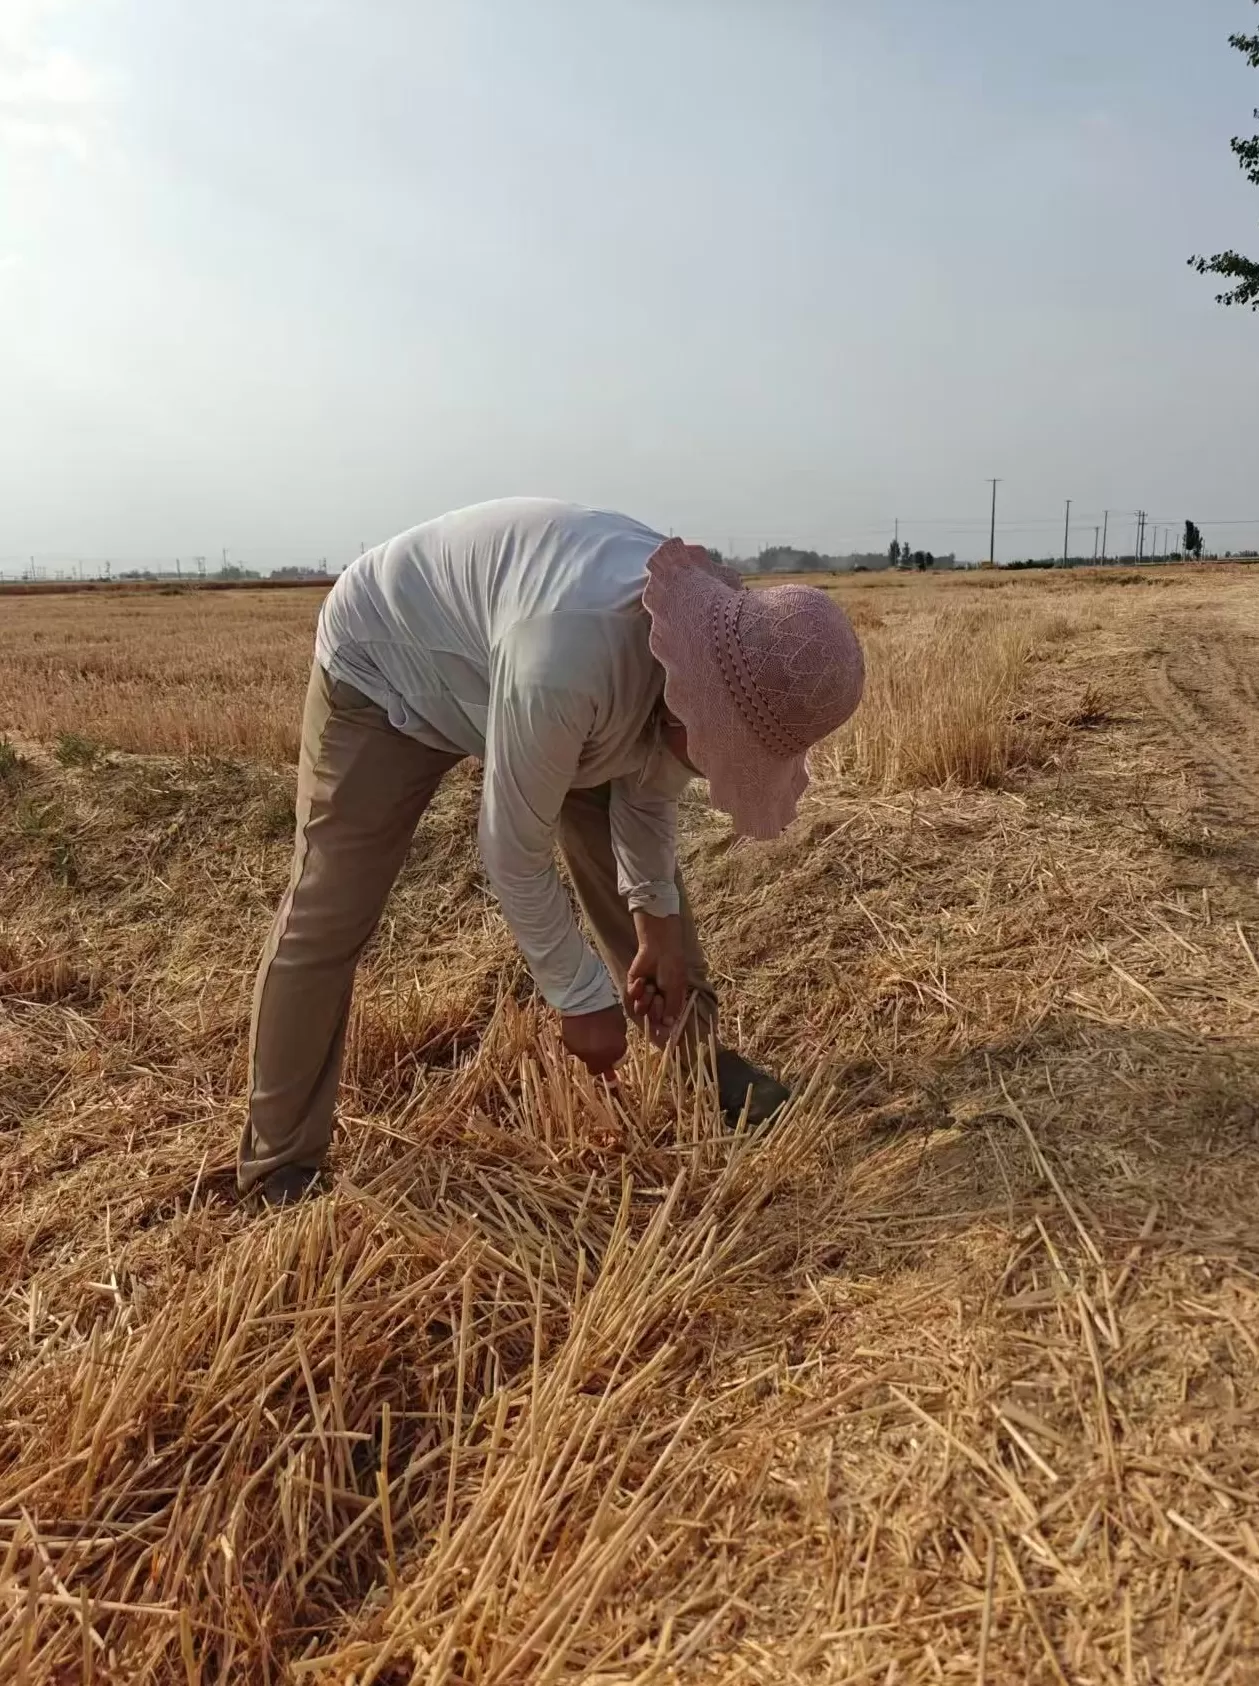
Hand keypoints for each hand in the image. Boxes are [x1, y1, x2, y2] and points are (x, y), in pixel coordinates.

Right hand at [561, 1005, 627, 1076]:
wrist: (585, 1000)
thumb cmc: (607, 1010)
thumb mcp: (620, 1027)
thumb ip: (619, 1044)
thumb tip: (616, 1056)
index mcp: (614, 1051)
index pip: (616, 1064)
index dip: (614, 1059)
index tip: (613, 1053)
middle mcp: (597, 1057)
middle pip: (597, 1069)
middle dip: (600, 1062)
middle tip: (600, 1050)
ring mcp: (581, 1053)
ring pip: (585, 1059)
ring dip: (589, 1052)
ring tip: (589, 1036)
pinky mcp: (569, 1046)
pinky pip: (575, 1050)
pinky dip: (579, 1044)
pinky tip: (580, 1032)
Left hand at [625, 911, 687, 1043]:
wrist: (660, 948)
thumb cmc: (672, 967)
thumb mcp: (676, 989)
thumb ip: (671, 1008)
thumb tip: (668, 1025)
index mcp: (672, 1001)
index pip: (666, 1021)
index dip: (663, 1025)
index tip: (662, 1028)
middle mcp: (659, 999)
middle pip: (652, 1018)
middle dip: (655, 1010)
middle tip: (659, 997)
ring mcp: (646, 993)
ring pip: (641, 1009)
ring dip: (645, 1000)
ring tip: (651, 987)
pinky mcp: (634, 984)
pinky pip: (632, 996)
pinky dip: (637, 990)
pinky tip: (642, 980)